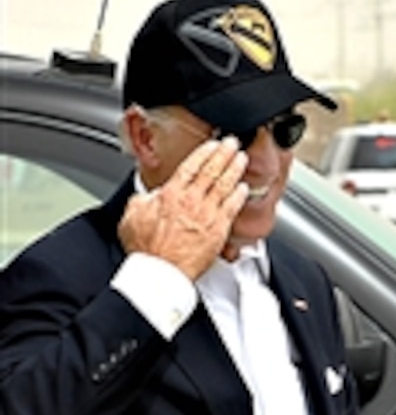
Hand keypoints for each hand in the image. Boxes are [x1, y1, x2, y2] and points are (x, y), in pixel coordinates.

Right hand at [118, 138, 248, 280]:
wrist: (161, 271)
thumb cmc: (148, 249)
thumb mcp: (133, 215)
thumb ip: (143, 200)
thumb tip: (149, 195)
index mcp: (171, 194)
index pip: (191, 166)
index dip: (204, 153)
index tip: (212, 145)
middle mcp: (192, 201)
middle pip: (212, 171)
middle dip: (224, 154)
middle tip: (232, 143)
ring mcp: (208, 214)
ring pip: (225, 185)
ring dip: (235, 169)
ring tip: (241, 158)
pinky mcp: (219, 230)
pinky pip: (233, 207)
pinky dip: (239, 195)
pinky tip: (244, 188)